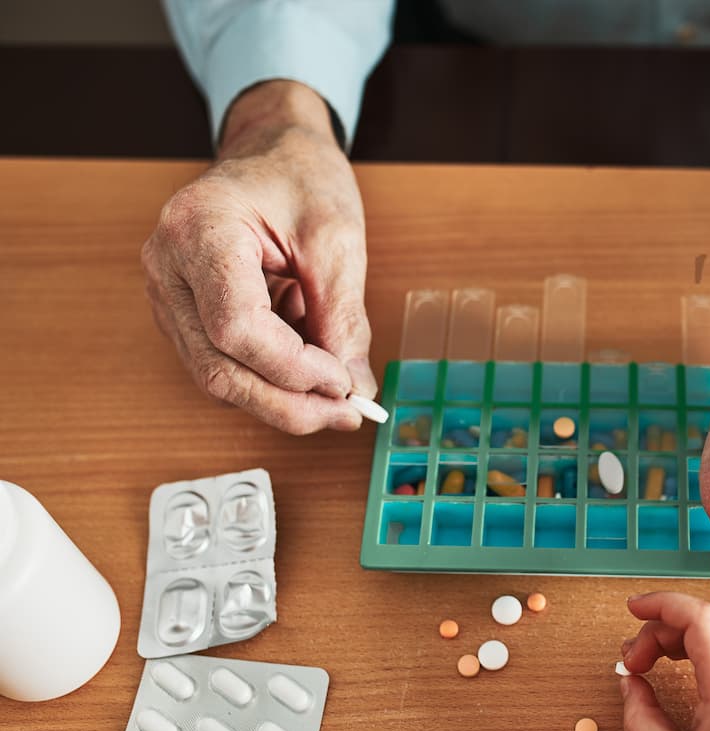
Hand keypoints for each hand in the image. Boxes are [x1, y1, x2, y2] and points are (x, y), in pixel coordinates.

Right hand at [141, 80, 375, 433]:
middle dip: (289, 402)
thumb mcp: (337, 239)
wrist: (272, 152)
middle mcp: (167, 266)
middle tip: (348, 412)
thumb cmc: (300, 178)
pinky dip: (271, 380)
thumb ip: (343, 317)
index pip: (236, 327)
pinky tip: (312, 370)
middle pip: (218, 367)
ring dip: (282, 399)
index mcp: (199, 229)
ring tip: (339, 393)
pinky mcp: (184, 316)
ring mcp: (168, 295)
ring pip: (218, 378)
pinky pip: (223, 366)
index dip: (292, 368)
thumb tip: (355, 388)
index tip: (344, 383)